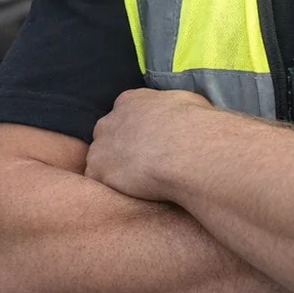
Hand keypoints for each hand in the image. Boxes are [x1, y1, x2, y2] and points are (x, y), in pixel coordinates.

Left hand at [86, 88, 211, 201]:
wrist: (187, 150)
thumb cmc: (195, 125)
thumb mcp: (188, 102)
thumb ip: (173, 107)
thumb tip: (184, 114)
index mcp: (131, 100)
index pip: (125, 112)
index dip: (136, 128)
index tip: (148, 140)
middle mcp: (110, 120)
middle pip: (108, 134)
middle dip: (120, 146)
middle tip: (141, 161)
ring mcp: (100, 146)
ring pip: (100, 158)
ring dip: (114, 168)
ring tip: (137, 181)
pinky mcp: (98, 171)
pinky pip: (97, 181)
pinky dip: (111, 187)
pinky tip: (130, 192)